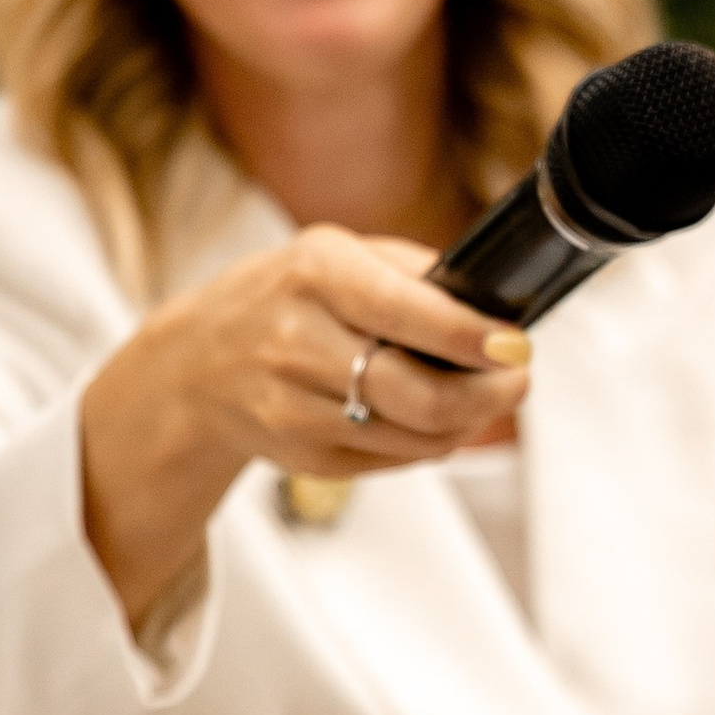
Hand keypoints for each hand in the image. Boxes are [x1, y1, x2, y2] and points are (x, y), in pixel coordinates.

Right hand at [81, 229, 530, 631]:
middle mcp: (297, 341)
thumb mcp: (336, 255)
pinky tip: (432, 417)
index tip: (518, 346)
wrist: (196, 365)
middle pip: (419, 396)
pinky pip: (396, 460)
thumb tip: (493, 308)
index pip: (408, 314)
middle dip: (489, 395)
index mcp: (315, 274)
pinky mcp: (305, 457)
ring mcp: (295, 408)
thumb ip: (413, 273)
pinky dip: (430, 442)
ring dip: (468, 422)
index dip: (474, 339)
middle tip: (518, 380)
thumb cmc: (286, 298)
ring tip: (482, 397)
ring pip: (416, 437)